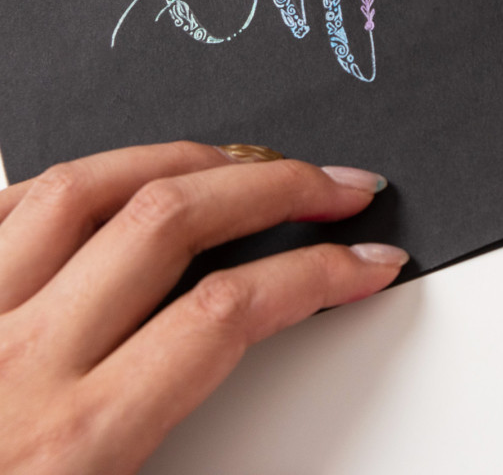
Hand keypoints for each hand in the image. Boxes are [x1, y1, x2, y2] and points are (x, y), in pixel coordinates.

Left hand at [0, 141, 406, 474]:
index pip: (231, 314)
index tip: (369, 260)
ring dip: (188, 155)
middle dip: (279, 184)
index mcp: (70, 449)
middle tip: (337, 184)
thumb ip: (166, 452)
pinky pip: (7, 203)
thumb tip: (238, 365)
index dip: (319, 271)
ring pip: (89, 184)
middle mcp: (14, 366)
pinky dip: (83, 176)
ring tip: (248, 156)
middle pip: (174, 219)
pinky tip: (122, 179)